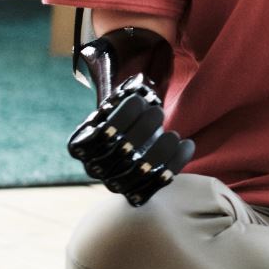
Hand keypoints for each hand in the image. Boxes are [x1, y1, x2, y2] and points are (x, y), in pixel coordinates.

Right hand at [67, 74, 193, 206]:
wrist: (136, 142)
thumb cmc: (127, 119)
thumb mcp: (118, 102)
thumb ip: (120, 91)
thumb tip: (128, 74)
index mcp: (81, 144)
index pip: (96, 135)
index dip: (119, 120)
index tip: (138, 101)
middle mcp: (93, 167)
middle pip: (118, 153)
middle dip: (142, 129)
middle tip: (158, 112)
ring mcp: (113, 183)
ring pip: (135, 173)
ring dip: (159, 151)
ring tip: (174, 134)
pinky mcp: (135, 194)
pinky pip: (155, 184)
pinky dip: (173, 164)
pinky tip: (187, 145)